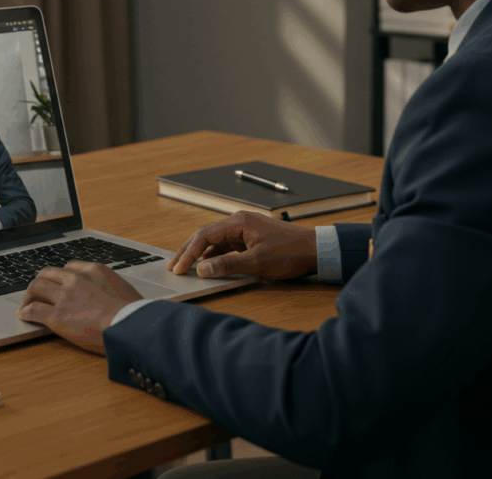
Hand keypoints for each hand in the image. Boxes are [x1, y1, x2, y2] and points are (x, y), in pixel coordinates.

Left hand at [17, 261, 144, 354]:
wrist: (128, 326)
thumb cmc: (132, 313)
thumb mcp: (124, 289)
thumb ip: (110, 287)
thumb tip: (109, 295)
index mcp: (95, 270)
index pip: (70, 266)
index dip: (61, 275)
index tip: (59, 282)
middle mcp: (77, 279)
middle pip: (49, 273)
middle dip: (41, 281)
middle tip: (38, 290)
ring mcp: (65, 297)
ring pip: (37, 287)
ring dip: (29, 295)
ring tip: (27, 302)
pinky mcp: (57, 316)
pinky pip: (34, 310)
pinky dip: (26, 311)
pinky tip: (24, 315)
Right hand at [167, 211, 317, 279]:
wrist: (316, 251)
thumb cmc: (291, 253)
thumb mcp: (258, 262)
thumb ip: (228, 265)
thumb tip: (202, 269)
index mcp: (239, 222)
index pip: (204, 235)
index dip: (189, 252)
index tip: (179, 268)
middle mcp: (239, 223)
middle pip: (206, 236)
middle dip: (189, 251)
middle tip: (174, 267)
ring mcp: (244, 231)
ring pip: (214, 242)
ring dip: (200, 255)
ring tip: (186, 268)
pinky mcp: (250, 240)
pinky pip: (226, 247)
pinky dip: (214, 257)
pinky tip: (208, 267)